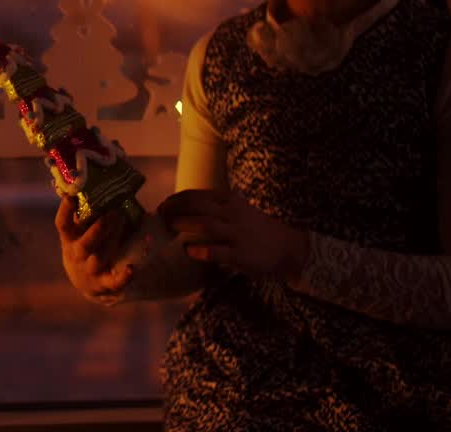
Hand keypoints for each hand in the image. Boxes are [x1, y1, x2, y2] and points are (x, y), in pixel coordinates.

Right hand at [55, 197, 134, 305]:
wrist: (85, 281)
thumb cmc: (85, 246)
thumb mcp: (79, 231)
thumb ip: (86, 212)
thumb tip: (94, 182)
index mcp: (69, 239)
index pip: (63, 224)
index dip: (65, 211)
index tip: (71, 196)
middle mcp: (76, 255)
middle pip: (85, 243)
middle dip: (99, 227)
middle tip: (114, 211)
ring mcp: (89, 270)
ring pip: (100, 257)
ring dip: (112, 241)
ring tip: (125, 226)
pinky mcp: (103, 284)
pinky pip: (113, 282)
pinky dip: (123, 277)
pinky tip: (132, 269)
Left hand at [156, 188, 309, 282]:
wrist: (290, 247)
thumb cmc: (257, 229)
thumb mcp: (238, 210)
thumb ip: (216, 209)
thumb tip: (184, 212)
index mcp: (230, 201)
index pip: (198, 195)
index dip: (177, 199)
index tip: (163, 205)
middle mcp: (233, 214)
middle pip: (198, 206)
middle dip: (176, 209)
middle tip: (161, 216)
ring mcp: (237, 234)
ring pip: (206, 225)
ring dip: (185, 224)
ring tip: (170, 227)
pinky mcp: (241, 254)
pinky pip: (217, 251)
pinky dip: (200, 250)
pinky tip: (189, 251)